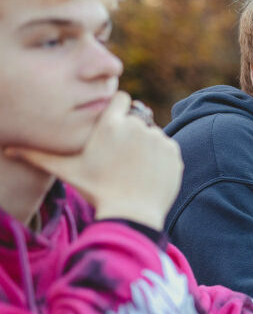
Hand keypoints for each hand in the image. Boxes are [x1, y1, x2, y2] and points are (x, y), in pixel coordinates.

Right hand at [4, 92, 181, 229]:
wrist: (130, 215)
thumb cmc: (95, 190)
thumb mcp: (65, 171)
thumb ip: (38, 155)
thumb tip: (6, 149)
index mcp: (111, 124)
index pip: (120, 98)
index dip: (117, 110)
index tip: (112, 125)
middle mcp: (138, 126)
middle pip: (137, 118)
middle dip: (130, 131)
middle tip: (120, 155)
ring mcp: (159, 139)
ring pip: (152, 133)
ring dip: (145, 145)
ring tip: (132, 167)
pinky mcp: (174, 153)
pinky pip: (167, 148)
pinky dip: (159, 158)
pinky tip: (146, 174)